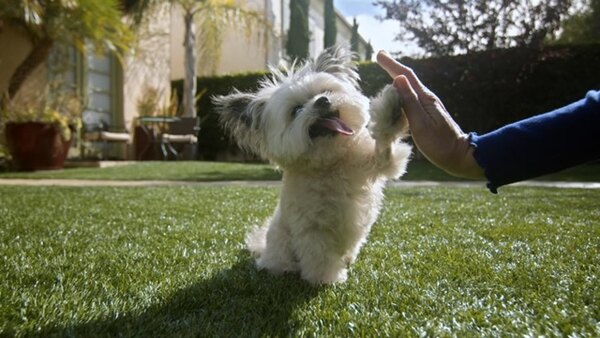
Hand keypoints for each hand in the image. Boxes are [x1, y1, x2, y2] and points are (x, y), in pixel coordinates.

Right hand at [376, 51, 484, 178]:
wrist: (458, 156)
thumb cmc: (439, 143)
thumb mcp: (421, 123)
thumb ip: (409, 102)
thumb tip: (398, 79)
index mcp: (425, 99)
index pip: (406, 76)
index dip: (391, 65)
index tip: (379, 54)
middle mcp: (426, 99)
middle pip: (407, 79)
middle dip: (392, 68)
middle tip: (380, 57)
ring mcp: (427, 107)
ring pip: (407, 90)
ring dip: (395, 80)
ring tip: (384, 72)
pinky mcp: (426, 115)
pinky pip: (409, 100)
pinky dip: (399, 94)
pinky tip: (394, 96)